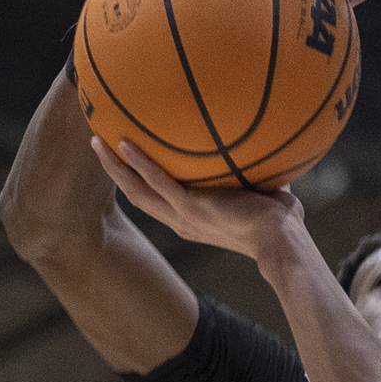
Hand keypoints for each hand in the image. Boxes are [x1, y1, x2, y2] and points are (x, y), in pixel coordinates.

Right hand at [91, 137, 304, 262]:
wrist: (283, 241)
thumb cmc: (281, 223)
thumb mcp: (262, 196)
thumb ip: (257, 177)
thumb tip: (270, 151)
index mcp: (193, 221)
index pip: (158, 201)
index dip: (139, 183)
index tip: (128, 164)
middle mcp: (182, 221)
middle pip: (136, 195)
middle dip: (115, 171)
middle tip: (99, 145)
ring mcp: (184, 215)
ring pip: (137, 190)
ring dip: (114, 166)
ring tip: (98, 140)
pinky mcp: (192, 207)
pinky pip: (158, 181)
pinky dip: (140, 162)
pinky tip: (125, 142)